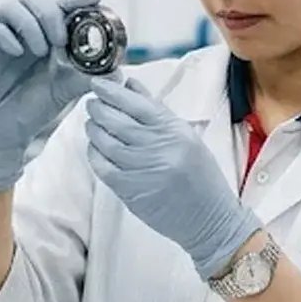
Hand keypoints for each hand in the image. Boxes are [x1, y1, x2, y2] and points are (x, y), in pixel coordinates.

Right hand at [0, 0, 99, 191]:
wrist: (7, 132)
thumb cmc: (36, 107)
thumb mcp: (67, 90)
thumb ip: (88, 77)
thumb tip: (119, 72)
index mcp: (46, 32)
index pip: (60, 4)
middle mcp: (22, 28)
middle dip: (50, 12)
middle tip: (60, 39)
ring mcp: (0, 36)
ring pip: (9, 6)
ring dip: (29, 24)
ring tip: (40, 51)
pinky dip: (4, 34)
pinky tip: (17, 52)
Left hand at [84, 76, 260, 278]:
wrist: (208, 218)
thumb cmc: (200, 175)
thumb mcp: (185, 136)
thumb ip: (156, 110)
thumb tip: (129, 85)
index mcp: (175, 131)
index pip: (136, 103)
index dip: (112, 91)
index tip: (99, 83)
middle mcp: (158, 149)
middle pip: (117, 121)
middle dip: (99, 108)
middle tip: (92, 102)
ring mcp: (142, 170)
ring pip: (106, 142)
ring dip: (94, 129)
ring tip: (92, 122)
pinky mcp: (130, 191)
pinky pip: (103, 167)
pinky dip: (94, 154)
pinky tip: (94, 147)